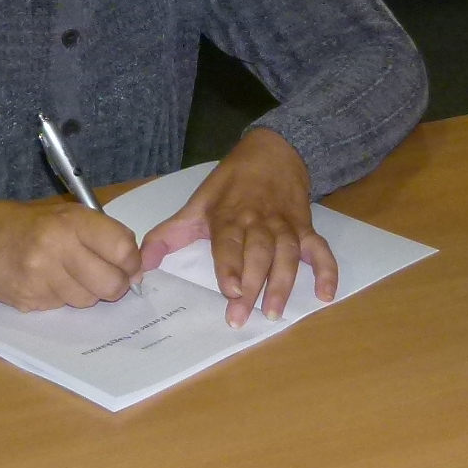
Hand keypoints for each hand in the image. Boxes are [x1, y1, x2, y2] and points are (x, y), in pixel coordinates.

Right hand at [0, 196, 140, 310]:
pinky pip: (64, 307)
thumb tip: (135, 266)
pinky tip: (47, 282)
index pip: (121, 248)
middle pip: (111, 283)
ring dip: (87, 293)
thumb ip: (99, 234)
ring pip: (89, 300)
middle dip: (116, 285)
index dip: (131, 261)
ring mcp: (41, 277)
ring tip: (68, 274)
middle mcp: (57, 248)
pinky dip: (62, 298)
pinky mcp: (29, 300)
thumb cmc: (20, 223)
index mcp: (70, 221)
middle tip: (108, 278)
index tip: (129, 264)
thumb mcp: (61, 213)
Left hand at [141, 127, 337, 324]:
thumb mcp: (197, 204)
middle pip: (258, 254)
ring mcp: (285, 225)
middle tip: (244, 316)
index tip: (228, 290)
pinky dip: (326, 270)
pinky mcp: (305, 227)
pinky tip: (326, 294)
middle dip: (252, 285)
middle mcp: (259, 221)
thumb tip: (141, 263)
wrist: (273, 151)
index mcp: (229, 217)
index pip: (229, 243)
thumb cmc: (230, 184)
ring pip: (288, 254)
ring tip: (276, 312)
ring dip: (284, 284)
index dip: (229, 265)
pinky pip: (320, 248)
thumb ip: (169, 234)